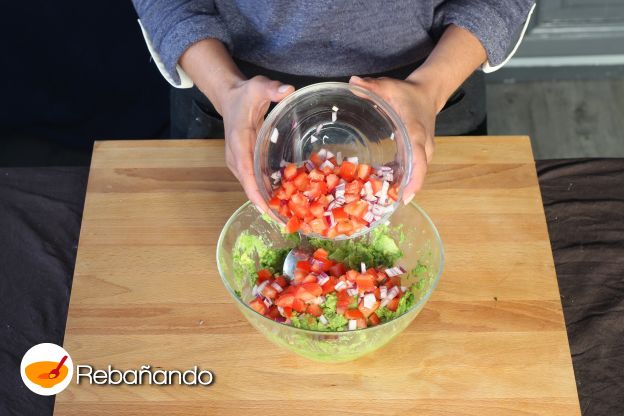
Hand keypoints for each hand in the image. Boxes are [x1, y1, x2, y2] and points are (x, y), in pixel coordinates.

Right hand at [219, 76, 293, 212]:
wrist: (231, 99)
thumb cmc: (245, 94)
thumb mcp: (257, 86)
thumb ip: (271, 88)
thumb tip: (287, 89)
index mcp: (238, 143)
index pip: (245, 172)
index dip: (255, 191)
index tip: (266, 209)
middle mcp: (236, 158)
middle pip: (250, 187)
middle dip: (266, 205)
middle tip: (285, 221)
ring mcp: (240, 163)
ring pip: (253, 188)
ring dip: (268, 203)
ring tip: (288, 219)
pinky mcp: (246, 165)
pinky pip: (257, 183)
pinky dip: (269, 194)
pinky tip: (285, 204)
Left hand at [349, 75, 436, 203]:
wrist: (428, 93)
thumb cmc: (408, 93)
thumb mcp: (389, 86)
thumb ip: (371, 86)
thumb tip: (352, 82)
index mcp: (417, 134)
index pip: (419, 160)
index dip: (413, 180)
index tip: (404, 197)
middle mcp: (424, 148)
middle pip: (418, 175)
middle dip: (403, 192)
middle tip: (384, 207)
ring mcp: (424, 153)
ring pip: (416, 176)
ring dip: (401, 190)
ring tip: (382, 205)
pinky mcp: (419, 156)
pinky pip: (412, 172)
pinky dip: (400, 182)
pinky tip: (383, 192)